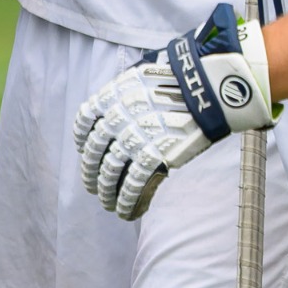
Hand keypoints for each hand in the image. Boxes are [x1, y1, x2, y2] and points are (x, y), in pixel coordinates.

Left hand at [73, 3, 273, 220]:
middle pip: (93, 152)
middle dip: (91, 173)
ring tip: (107, 203)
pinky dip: (126, 201)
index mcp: (110, 96)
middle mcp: (115, 118)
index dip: (82, 141)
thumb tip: (121, 109)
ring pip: (109, 172)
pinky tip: (125, 211)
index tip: (85, 152)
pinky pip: (132, 184)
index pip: (84, 123)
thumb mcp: (142, 76)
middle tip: (92, 186)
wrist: (205, 85)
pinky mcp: (154, 156)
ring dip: (106, 192)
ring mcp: (133, 138)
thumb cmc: (179, 78)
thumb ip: (127, 94)